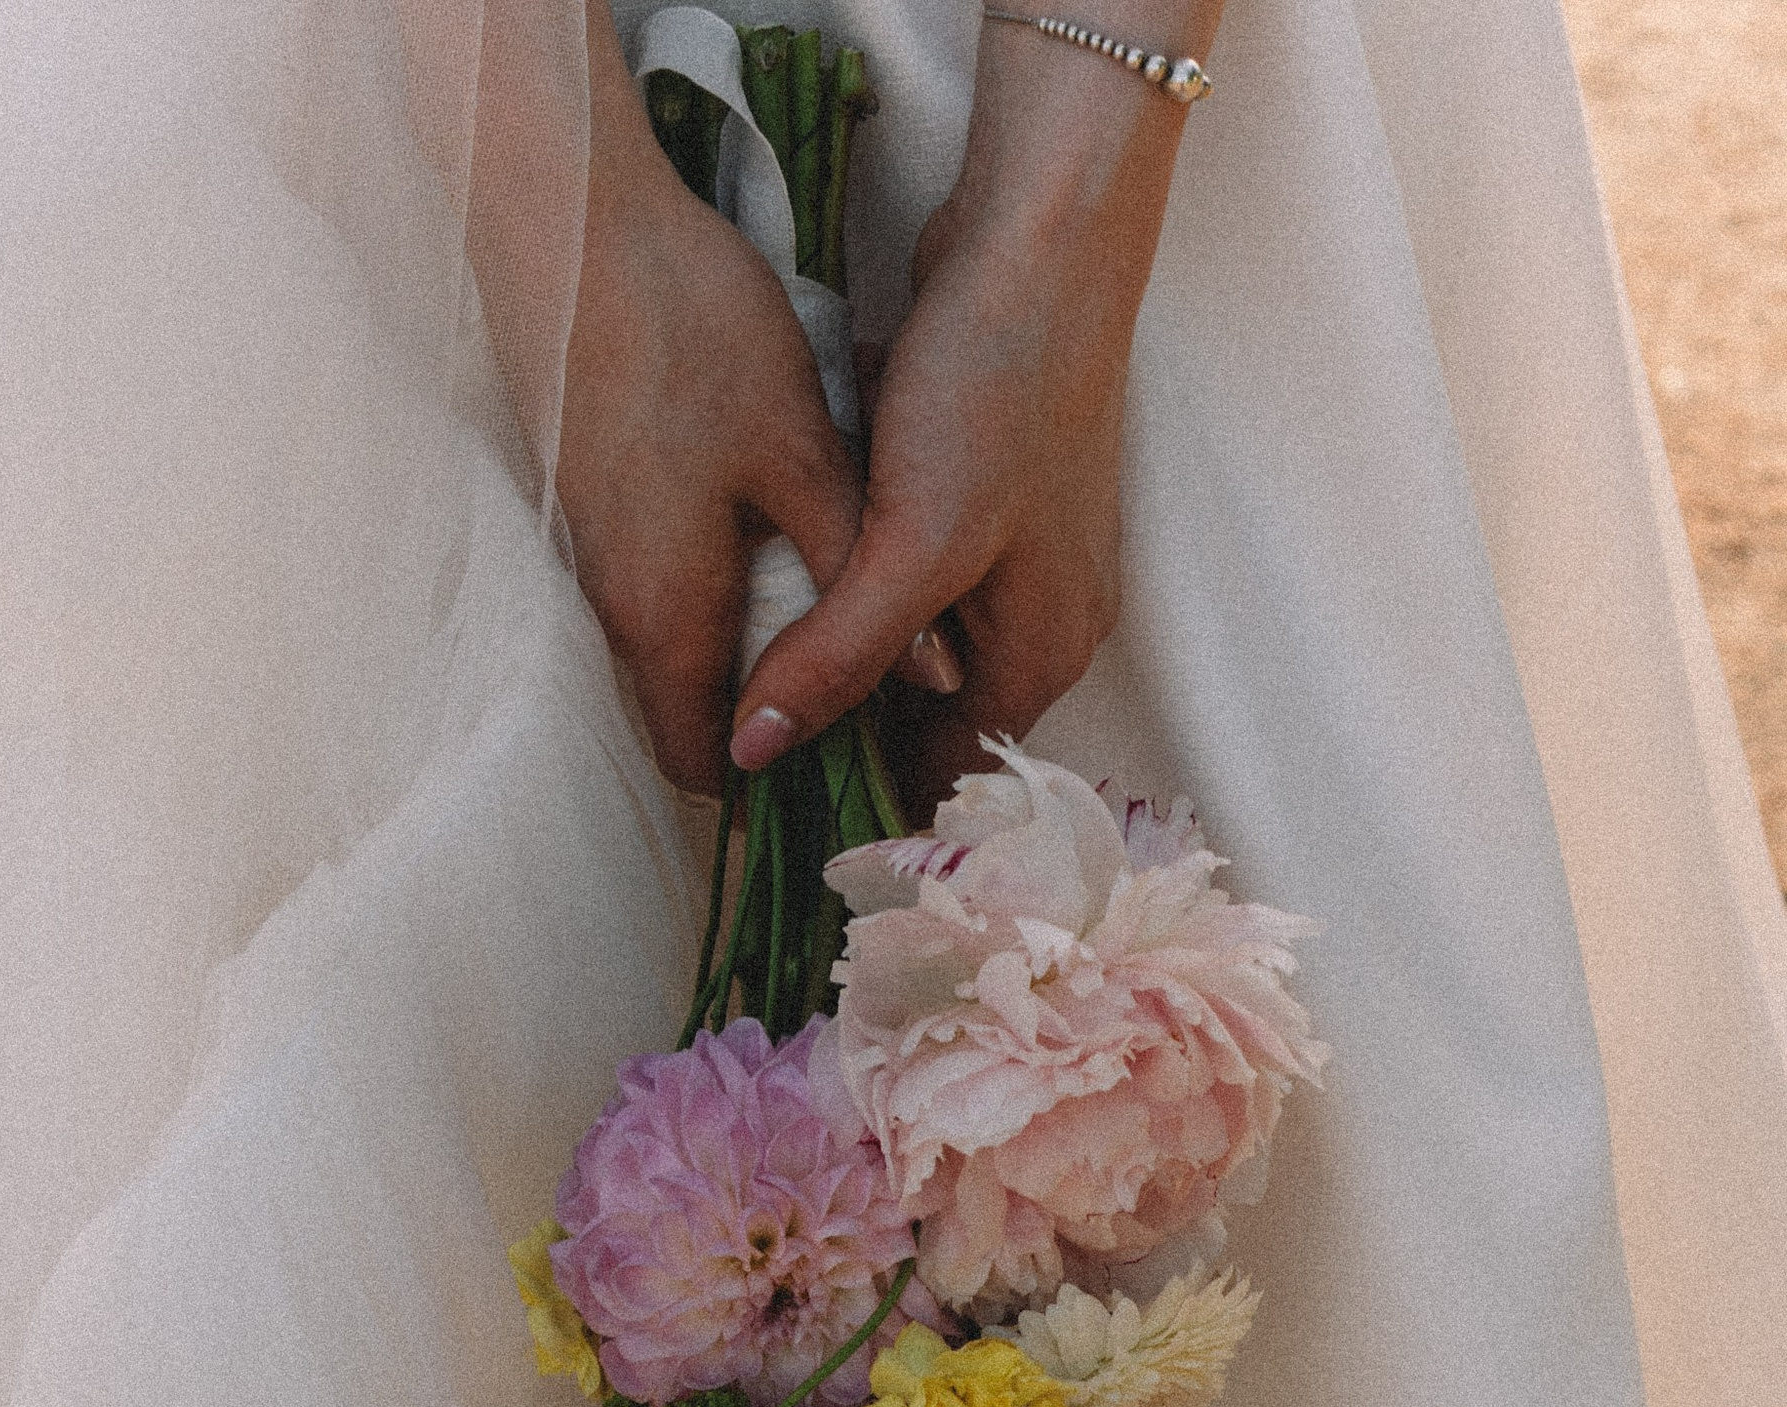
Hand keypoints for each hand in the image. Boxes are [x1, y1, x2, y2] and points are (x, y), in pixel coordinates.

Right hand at [551, 32, 863, 792]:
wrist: (567, 217)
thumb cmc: (687, 328)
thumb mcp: (801, 453)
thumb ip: (857, 573)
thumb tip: (926, 674)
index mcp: (666, 619)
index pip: (707, 766)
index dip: (773, 785)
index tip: (848, 767)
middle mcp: (614, 607)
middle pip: (690, 714)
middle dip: (769, 721)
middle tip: (863, 697)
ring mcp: (592, 553)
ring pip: (677, 648)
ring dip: (749, 651)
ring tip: (835, 618)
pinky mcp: (589, 499)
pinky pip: (658, 584)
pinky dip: (718, 592)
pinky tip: (776, 538)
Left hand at [730, 16, 1218, 796]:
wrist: (1043, 235)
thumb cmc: (995, 389)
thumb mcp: (911, 545)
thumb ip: (838, 658)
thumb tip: (757, 751)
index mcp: (1038, 659)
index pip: (941, 775)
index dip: (860, 791)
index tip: (767, 792)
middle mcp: (1042, 622)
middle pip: (927, 713)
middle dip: (845, 714)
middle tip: (743, 715)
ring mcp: (1021, 556)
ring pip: (916, 637)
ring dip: (848, 638)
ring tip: (758, 639)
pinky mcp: (990, 492)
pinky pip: (914, 563)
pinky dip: (866, 564)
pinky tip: (814, 543)